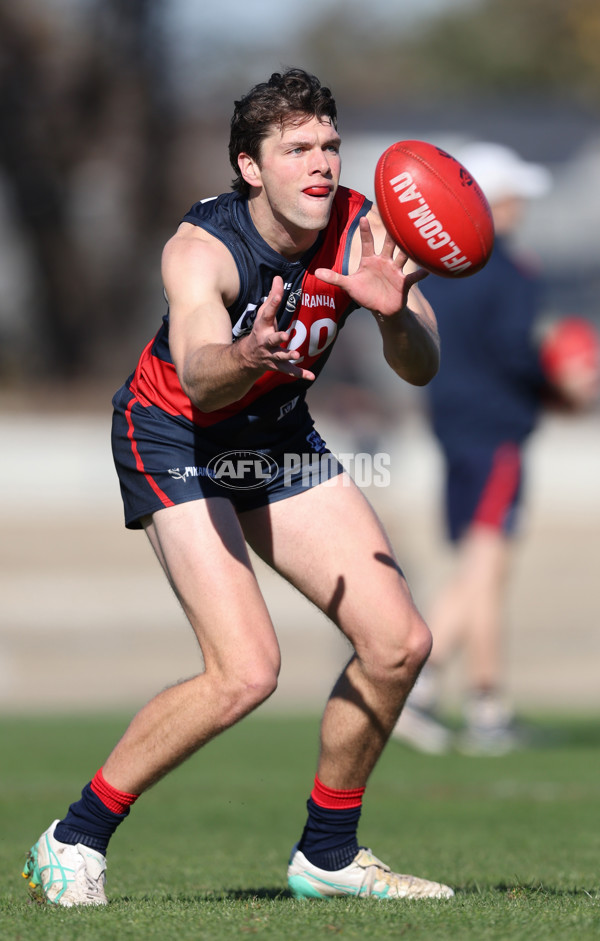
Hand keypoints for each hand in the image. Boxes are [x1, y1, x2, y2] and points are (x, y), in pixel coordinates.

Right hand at [242, 276, 315, 379]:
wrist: (247, 358)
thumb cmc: (259, 331)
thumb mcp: (264, 314)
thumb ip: (272, 297)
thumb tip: (279, 277)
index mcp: (262, 326)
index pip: (267, 313)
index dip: (273, 302)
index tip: (278, 293)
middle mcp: (265, 342)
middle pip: (271, 339)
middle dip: (278, 337)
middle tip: (285, 334)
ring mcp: (271, 355)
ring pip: (280, 356)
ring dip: (288, 355)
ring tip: (297, 355)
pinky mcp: (278, 366)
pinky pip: (289, 371)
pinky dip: (300, 374)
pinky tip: (311, 376)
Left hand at [314, 216, 428, 316]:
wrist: (382, 309)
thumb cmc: (366, 294)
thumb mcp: (349, 286)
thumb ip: (334, 278)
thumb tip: (316, 273)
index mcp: (370, 260)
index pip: (367, 242)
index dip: (365, 231)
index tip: (363, 218)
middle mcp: (384, 262)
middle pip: (388, 244)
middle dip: (390, 232)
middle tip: (395, 216)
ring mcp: (395, 271)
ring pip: (402, 256)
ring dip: (407, 249)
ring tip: (414, 237)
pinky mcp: (403, 283)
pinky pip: (413, 277)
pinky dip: (420, 274)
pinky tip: (427, 270)